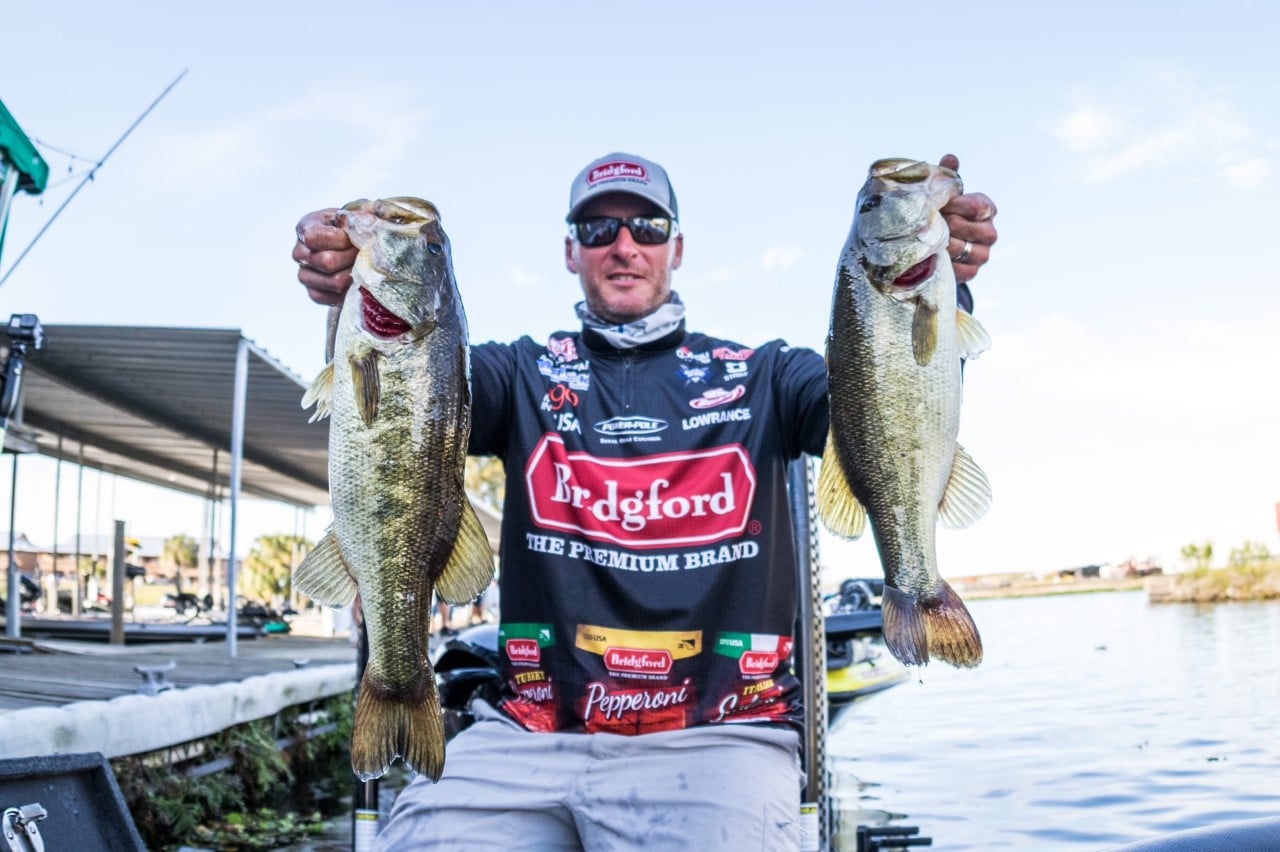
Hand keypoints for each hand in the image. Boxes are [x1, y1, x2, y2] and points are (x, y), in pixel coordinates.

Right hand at [293, 208, 357, 305]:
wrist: (354, 246)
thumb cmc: (352, 228)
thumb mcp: (355, 214)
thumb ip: (358, 216)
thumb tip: (360, 224)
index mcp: (306, 228)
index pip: (314, 237)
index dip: (340, 239)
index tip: (354, 238)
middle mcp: (300, 252)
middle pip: (326, 262)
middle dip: (351, 257)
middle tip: (363, 253)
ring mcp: (304, 274)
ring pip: (334, 282)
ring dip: (354, 274)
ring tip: (362, 265)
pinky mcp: (314, 293)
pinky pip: (333, 298)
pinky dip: (349, 290)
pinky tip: (356, 279)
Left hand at [938, 154, 997, 283]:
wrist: (933, 246)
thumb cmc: (940, 213)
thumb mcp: (943, 195)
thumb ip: (948, 177)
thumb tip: (950, 158)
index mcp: (986, 209)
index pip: (976, 206)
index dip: (955, 206)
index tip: (938, 205)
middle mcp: (990, 232)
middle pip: (971, 228)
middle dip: (947, 224)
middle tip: (928, 223)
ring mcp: (982, 254)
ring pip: (963, 248)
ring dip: (942, 243)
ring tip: (926, 238)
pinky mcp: (972, 273)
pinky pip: (960, 269)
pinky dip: (944, 263)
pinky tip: (931, 256)